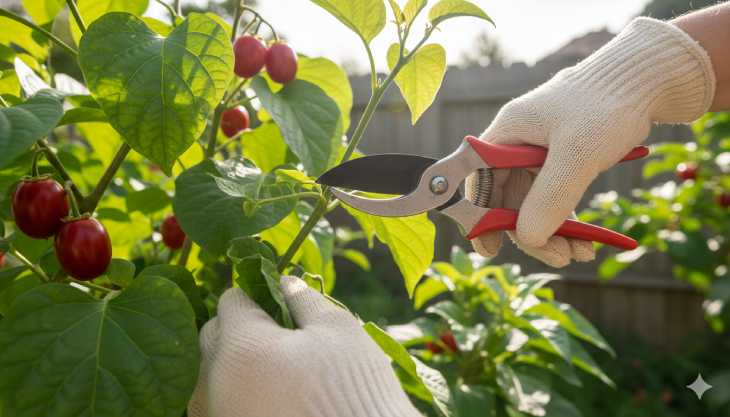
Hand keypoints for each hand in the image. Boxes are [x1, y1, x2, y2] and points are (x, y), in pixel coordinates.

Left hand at [188, 276, 421, 416]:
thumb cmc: (353, 389)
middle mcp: (213, 383)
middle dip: (242, 330)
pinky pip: (221, 403)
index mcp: (240, 347)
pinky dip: (241, 394)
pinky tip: (276, 400)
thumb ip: (305, 301)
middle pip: (215, 336)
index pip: (232, 301)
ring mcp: (215, 415)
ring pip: (214, 374)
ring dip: (239, 365)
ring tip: (282, 374)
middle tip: (284, 341)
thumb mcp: (339, 332)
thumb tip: (286, 283)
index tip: (282, 307)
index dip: (259, 297)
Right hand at [468, 17, 715, 266]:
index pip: (479, 181)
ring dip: (555, 231)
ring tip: (581, 253)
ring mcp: (540, 150)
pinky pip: (556, 195)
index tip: (491, 249)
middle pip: (509, 198)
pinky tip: (588, 240)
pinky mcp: (564, 155)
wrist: (648, 77)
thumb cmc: (607, 105)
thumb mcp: (577, 154)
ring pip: (535, 201)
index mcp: (507, 132)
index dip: (481, 216)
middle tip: (560, 258)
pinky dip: (569, 218)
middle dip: (532, 231)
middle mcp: (517, 142)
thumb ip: (549, 197)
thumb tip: (529, 238)